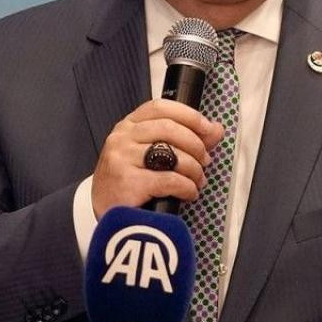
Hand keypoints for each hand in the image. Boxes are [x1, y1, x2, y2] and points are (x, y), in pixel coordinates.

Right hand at [91, 99, 223, 217]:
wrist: (104, 214)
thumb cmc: (130, 182)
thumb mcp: (153, 155)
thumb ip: (185, 139)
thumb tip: (216, 129)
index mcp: (128, 126)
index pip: (160, 107)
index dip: (189, 115)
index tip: (208, 128)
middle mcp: (122, 137)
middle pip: (169, 129)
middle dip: (196, 145)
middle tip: (205, 161)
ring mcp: (122, 158)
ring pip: (172, 154)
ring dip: (193, 169)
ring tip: (197, 180)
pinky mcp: (127, 182)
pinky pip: (169, 180)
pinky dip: (187, 187)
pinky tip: (189, 193)